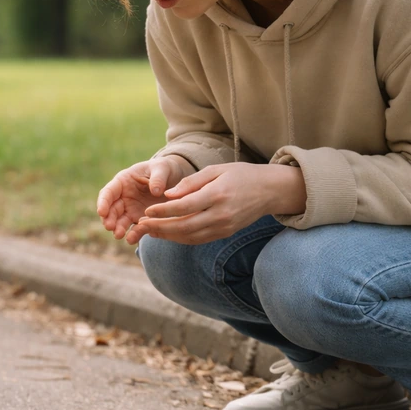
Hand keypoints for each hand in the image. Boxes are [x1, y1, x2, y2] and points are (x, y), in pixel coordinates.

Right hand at [97, 156, 194, 240]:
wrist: (175, 180)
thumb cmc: (164, 169)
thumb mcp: (163, 168)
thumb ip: (158, 177)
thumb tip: (155, 190)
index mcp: (123, 181)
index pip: (109, 192)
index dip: (103, 202)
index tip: (101, 212)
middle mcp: (123, 196)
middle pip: (111, 209)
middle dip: (109, 218)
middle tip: (110, 227)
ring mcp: (130, 209)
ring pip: (120, 221)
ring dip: (118, 228)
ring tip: (119, 235)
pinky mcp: (140, 219)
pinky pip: (135, 228)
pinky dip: (133, 234)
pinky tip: (131, 239)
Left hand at [128, 163, 305, 244]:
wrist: (269, 190)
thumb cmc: (240, 175)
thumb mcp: (216, 170)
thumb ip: (191, 182)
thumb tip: (168, 195)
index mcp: (217, 195)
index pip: (185, 206)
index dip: (164, 211)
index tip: (147, 211)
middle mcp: (221, 214)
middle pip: (184, 226)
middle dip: (160, 227)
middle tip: (142, 225)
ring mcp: (224, 227)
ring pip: (190, 237)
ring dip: (168, 236)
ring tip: (149, 231)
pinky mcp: (225, 233)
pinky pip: (198, 239)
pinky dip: (181, 238)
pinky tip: (167, 234)